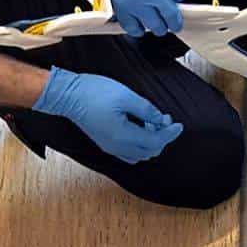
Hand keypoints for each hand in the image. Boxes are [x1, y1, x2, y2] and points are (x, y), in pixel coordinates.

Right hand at [33, 69, 180, 163]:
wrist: (68, 95)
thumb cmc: (94, 92)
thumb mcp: (126, 95)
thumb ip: (146, 110)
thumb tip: (161, 120)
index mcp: (123, 136)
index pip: (155, 141)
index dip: (170, 133)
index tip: (179, 124)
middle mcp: (117, 147)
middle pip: (150, 152)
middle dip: (161, 137)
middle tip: (164, 118)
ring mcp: (110, 147)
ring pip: (140, 154)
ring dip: (151, 142)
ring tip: (152, 122)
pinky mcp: (106, 144)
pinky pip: (129, 153)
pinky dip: (140, 144)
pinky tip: (140, 128)